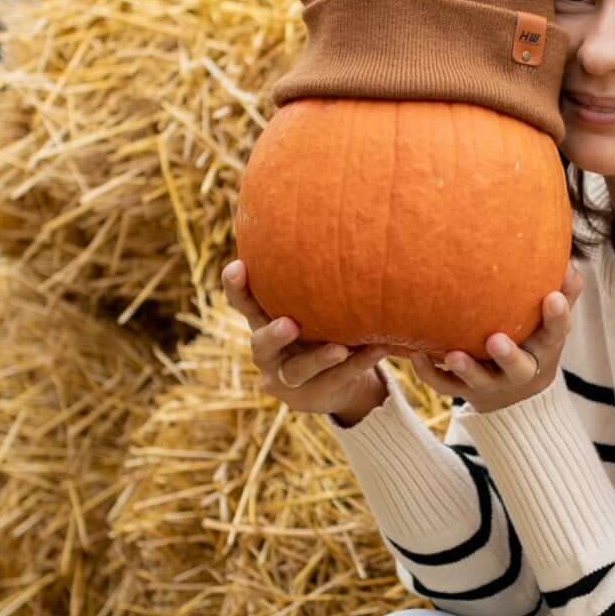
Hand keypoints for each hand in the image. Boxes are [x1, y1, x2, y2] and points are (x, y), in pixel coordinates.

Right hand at [221, 259, 389, 418]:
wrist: (339, 384)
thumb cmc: (324, 330)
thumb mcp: (314, 307)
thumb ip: (313, 282)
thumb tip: (335, 216)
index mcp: (263, 323)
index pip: (243, 304)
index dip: (236, 288)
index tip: (237, 266)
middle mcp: (267, 353)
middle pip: (260, 345)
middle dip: (273, 335)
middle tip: (289, 324)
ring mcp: (285, 380)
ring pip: (298, 371)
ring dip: (319, 358)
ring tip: (340, 348)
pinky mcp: (309, 399)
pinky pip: (335, 381)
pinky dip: (358, 364)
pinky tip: (378, 349)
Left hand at [409, 264, 583, 416]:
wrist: (515, 396)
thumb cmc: (532, 342)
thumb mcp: (550, 324)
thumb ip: (562, 293)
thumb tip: (569, 260)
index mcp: (544, 350)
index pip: (556, 335)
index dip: (557, 318)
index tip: (552, 297)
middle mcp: (519, 371)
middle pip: (518, 368)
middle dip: (508, 356)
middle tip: (495, 340)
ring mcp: (491, 384)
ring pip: (479, 382)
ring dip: (466, 369)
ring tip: (452, 355)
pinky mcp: (464, 391)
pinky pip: (446, 386)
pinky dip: (430, 373)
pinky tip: (416, 355)